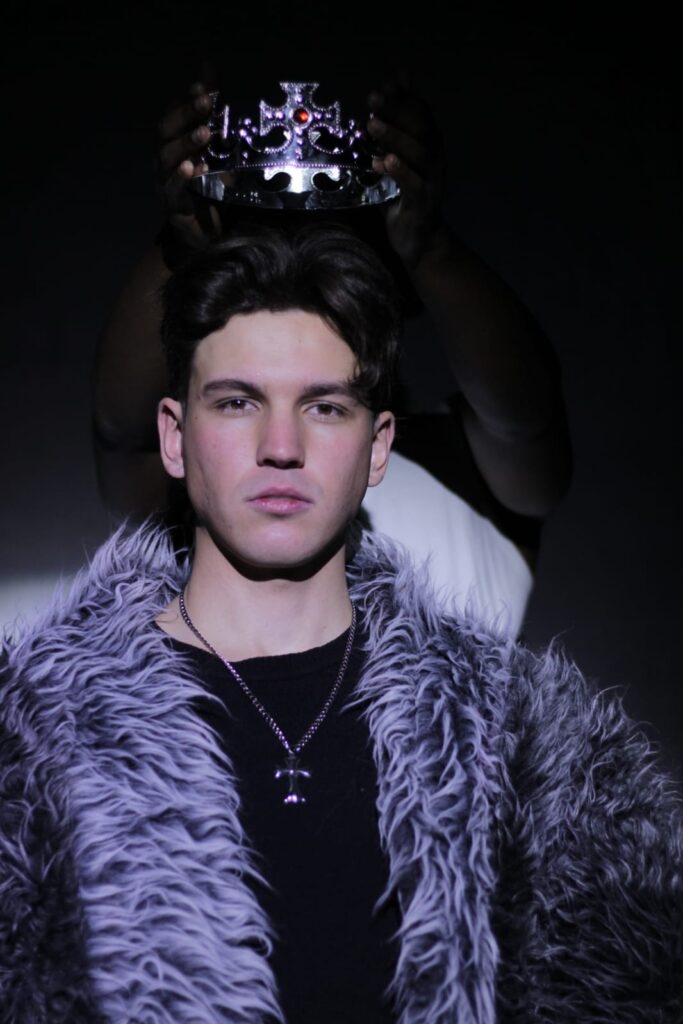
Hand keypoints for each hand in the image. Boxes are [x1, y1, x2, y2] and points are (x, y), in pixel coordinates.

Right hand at [156, 82, 218, 247]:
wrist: (208, 234)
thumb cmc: (213, 193)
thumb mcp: (224, 158)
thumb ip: (224, 129)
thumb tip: (233, 98)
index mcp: (174, 144)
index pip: (175, 114)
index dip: (187, 98)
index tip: (204, 84)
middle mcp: (164, 159)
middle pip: (166, 130)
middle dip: (186, 113)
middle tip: (205, 101)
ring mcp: (164, 181)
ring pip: (166, 156)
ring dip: (185, 142)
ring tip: (205, 133)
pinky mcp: (170, 204)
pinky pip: (172, 187)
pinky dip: (181, 176)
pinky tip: (191, 167)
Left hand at [366, 81, 446, 270]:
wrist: (419, 241)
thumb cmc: (404, 198)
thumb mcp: (395, 164)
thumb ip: (389, 138)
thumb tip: (375, 113)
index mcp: (430, 147)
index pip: (421, 114)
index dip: (405, 97)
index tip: (385, 84)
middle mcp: (435, 160)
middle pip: (421, 127)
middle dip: (397, 110)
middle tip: (372, 98)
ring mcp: (431, 181)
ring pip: (419, 152)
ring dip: (394, 136)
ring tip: (372, 124)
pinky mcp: (421, 203)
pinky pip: (413, 184)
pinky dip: (400, 171)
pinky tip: (383, 160)